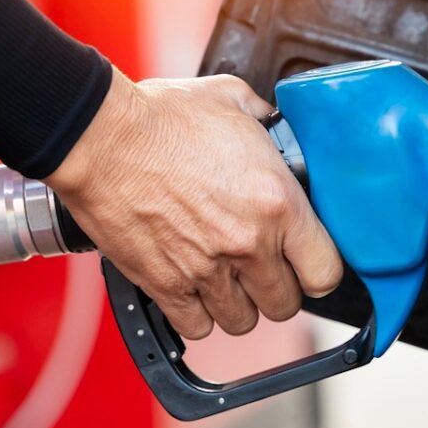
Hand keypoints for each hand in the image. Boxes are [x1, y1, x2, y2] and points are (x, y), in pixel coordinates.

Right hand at [45, 68, 342, 338]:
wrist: (101, 137)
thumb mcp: (233, 100)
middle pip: (285, 304)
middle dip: (276, 287)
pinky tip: (191, 288)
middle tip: (260, 267)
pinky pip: (196, 327)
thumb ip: (266, 121)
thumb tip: (276, 126)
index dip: (318, 269)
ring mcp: (206, 269)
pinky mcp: (165, 285)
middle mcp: (248, 243)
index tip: (306, 262)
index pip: (325, 271)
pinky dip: (195, 313)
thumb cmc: (162, 116)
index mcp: (278, 202)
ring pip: (242, 321)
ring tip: (224, 278)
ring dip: (236, 303)